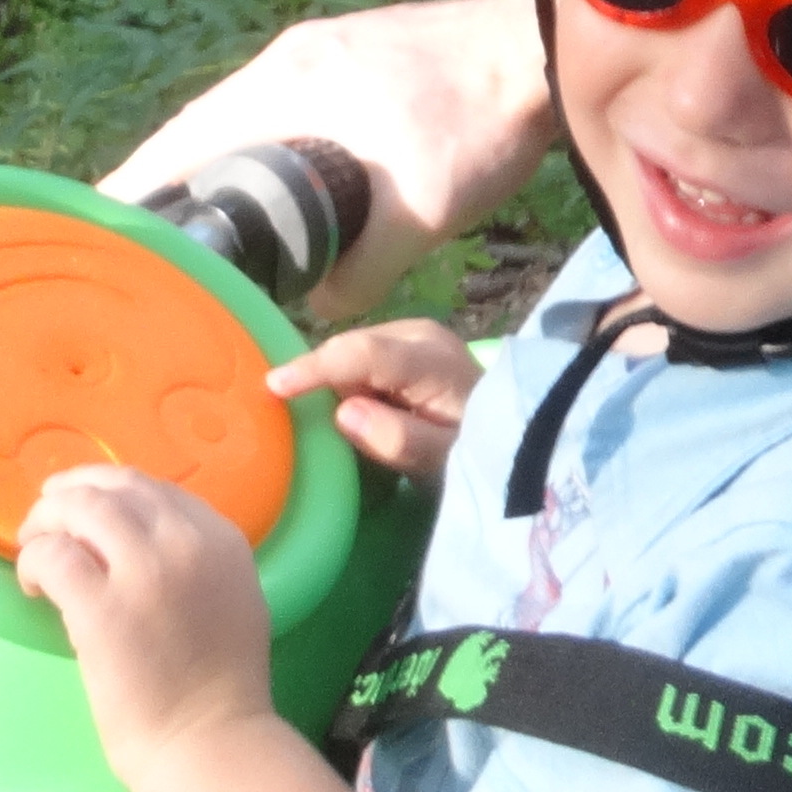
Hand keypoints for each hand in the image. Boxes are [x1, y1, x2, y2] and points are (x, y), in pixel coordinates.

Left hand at [14, 467, 280, 780]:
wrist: (208, 741)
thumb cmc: (222, 686)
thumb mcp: (233, 598)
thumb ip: (198, 561)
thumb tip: (140, 544)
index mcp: (223, 539)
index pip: (158, 488)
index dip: (115, 491)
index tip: (90, 508)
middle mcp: (186, 541)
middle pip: (118, 486)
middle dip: (75, 492)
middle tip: (48, 511)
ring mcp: (144, 570)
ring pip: (82, 507)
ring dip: (47, 519)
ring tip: (31, 544)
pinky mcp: (100, 607)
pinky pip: (53, 556)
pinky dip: (34, 559)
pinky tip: (32, 583)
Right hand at [101, 0, 557, 315]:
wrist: (544, 48)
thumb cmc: (480, 119)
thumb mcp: (417, 211)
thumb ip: (359, 271)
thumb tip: (315, 316)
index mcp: (280, 86)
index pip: (175, 146)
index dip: (129, 192)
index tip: (85, 237)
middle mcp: (286, 64)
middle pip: (196, 137)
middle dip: (164, 193)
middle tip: (134, 258)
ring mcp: (321, 58)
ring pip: (240, 127)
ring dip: (213, 176)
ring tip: (189, 242)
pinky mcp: (354, 65)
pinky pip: (280, 119)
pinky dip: (258, 160)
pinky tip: (270, 204)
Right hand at [270, 317, 483, 479]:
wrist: (518, 428)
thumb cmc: (480, 446)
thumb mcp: (444, 459)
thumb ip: (398, 438)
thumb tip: (343, 412)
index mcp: (429, 359)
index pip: (361, 353)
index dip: (314, 368)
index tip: (273, 387)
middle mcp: (418, 333)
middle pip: (350, 349)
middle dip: (321, 380)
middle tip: (299, 423)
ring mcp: (415, 332)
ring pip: (353, 352)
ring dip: (338, 384)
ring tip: (337, 424)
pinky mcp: (409, 341)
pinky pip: (364, 356)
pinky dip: (351, 381)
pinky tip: (359, 409)